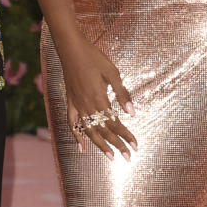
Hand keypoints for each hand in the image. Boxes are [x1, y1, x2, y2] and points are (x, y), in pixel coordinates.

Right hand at [57, 33, 136, 159]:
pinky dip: (77, 136)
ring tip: (110, 157)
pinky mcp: (70, 102)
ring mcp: (77, 105)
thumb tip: (132, 113)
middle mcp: (87, 106)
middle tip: (128, 157)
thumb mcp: (113, 73)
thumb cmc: (94, 58)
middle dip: (117, 145)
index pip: (115, 123)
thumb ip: (122, 94)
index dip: (126, 135)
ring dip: (100, 145)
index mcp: (99, 99)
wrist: (71, 49)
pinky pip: (72, 123)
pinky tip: (81, 147)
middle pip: (104, 131)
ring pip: (89, 131)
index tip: (135, 144)